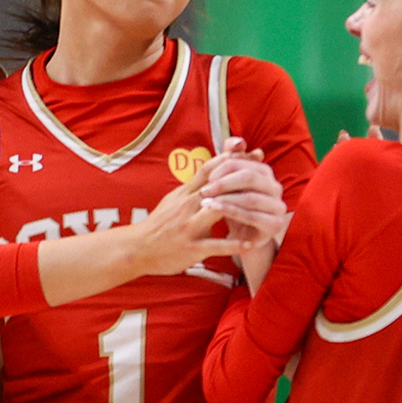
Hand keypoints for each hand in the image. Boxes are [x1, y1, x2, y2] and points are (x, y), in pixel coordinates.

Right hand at [122, 157, 274, 277]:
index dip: (231, 159)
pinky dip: (234, 244)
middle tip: (266, 173)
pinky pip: (216, 246)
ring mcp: (189, 227)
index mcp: (185, 194)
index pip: (210, 170)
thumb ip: (194, 189)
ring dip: (240, 209)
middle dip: (242, 179)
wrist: (136, 249)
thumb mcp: (173, 201)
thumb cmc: (159, 226)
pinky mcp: (190, 248)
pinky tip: (250, 243)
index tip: (251, 153)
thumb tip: (212, 175)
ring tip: (263, 209)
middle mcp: (188, 206)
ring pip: (217, 212)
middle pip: (218, 186)